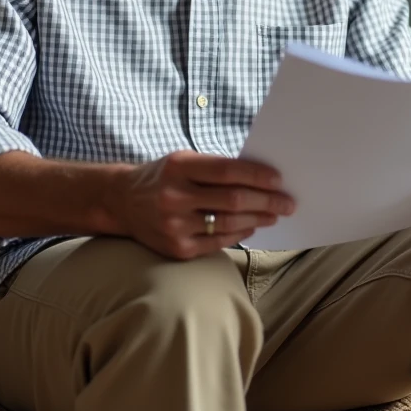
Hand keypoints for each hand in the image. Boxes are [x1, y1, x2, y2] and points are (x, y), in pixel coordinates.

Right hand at [108, 150, 295, 259]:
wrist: (122, 201)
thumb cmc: (163, 177)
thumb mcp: (183, 161)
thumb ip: (216, 168)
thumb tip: (261, 178)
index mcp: (178, 168)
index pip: (227, 171)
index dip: (257, 176)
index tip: (279, 180)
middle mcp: (174, 197)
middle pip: (232, 200)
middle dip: (266, 201)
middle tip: (287, 202)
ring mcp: (175, 226)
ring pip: (229, 223)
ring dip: (258, 218)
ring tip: (274, 214)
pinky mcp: (177, 248)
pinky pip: (218, 242)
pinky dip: (240, 232)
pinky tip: (252, 225)